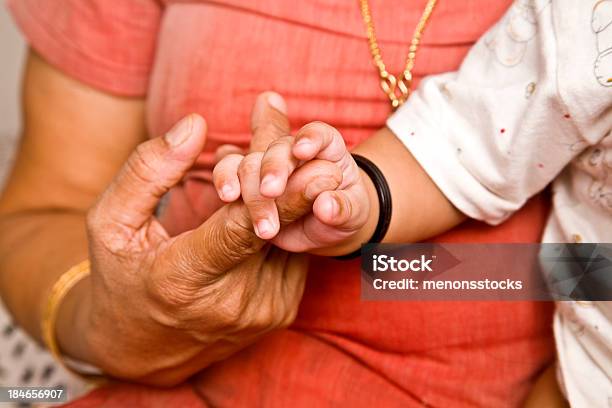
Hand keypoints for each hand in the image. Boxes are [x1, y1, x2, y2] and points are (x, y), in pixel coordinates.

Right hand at [76, 109, 340, 385]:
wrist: (144, 350)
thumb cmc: (122, 276)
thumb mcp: (112, 222)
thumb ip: (147, 171)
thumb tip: (196, 124)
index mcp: (182, 278)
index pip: (238, 233)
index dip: (281, 199)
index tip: (317, 169)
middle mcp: (231, 302)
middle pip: (275, 228)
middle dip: (293, 181)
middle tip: (309, 147)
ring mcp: (262, 312)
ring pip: (292, 238)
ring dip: (293, 201)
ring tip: (288, 170)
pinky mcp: (281, 313)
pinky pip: (294, 255)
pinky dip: (290, 225)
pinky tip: (277, 207)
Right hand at [212, 94, 373, 254]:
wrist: (326, 228)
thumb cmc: (345, 211)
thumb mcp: (354, 213)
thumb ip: (342, 208)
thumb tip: (325, 207)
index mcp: (327, 149)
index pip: (319, 134)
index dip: (310, 139)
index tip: (301, 151)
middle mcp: (294, 151)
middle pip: (279, 148)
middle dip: (273, 168)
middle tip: (271, 191)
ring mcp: (267, 166)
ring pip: (250, 162)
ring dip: (250, 187)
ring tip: (259, 219)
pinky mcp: (247, 184)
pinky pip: (229, 173)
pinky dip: (226, 182)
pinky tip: (228, 197)